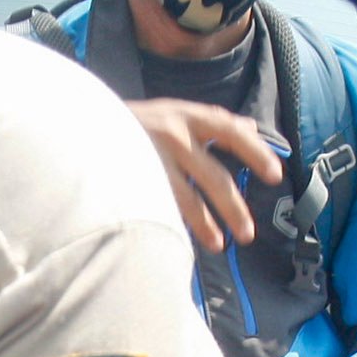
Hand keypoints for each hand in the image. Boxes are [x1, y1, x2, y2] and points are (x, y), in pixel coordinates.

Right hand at [130, 99, 287, 251]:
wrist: (81, 125)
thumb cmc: (136, 122)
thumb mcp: (174, 112)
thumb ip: (211, 121)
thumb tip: (250, 128)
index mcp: (187, 114)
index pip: (231, 131)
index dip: (255, 152)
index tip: (275, 175)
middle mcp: (172, 133)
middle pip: (214, 176)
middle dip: (233, 208)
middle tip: (247, 233)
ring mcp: (151, 157)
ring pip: (187, 199)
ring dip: (206, 225)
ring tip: (219, 245)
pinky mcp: (133, 177)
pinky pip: (162, 206)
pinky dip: (176, 224)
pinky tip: (182, 239)